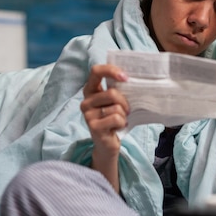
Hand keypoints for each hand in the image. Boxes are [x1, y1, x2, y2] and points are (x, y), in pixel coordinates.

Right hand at [80, 64, 128, 180]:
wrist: (107, 144)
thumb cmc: (113, 119)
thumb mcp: (114, 102)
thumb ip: (116, 89)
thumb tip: (129, 78)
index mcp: (90, 90)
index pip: (96, 71)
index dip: (111, 70)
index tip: (125, 77)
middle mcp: (86, 101)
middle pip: (111, 93)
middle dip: (124, 102)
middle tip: (126, 110)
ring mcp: (88, 114)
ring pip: (116, 107)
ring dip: (123, 115)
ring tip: (119, 121)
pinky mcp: (93, 126)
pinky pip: (116, 119)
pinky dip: (122, 123)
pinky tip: (117, 128)